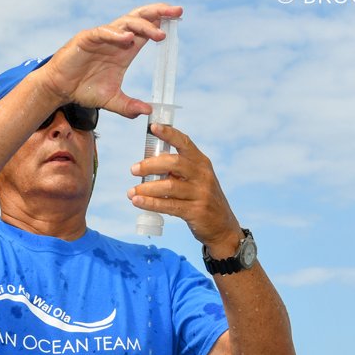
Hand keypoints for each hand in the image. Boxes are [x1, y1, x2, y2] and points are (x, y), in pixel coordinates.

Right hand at [40, 3, 183, 117]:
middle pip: (140, 18)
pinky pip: (102, 32)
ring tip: (158, 34)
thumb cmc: (83, 90)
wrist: (59, 89)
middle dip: (159, 12)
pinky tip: (127, 38)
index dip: (162, 21)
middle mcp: (116, 39)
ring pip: (125, 22)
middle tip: (177, 11)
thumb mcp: (111, 101)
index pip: (147, 30)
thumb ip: (129, 106)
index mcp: (125, 49)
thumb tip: (148, 112)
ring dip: (143, 26)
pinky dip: (115, 34)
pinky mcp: (86, 39)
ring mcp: (102, 37)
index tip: (178, 18)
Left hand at [127, 124, 243, 254]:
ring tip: (131, 191)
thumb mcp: (196, 180)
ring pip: (169, 186)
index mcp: (202, 163)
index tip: (153, 127)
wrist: (222, 227)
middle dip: (150, 165)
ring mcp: (201, 193)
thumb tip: (148, 164)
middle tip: (133, 169)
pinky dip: (151, 203)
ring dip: (146, 188)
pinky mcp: (196, 211)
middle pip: (174, 163)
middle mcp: (203, 175)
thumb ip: (178, 171)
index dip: (169, 134)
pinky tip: (137, 202)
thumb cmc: (202, 199)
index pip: (185, 143)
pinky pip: (169, 205)